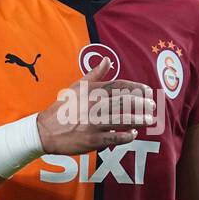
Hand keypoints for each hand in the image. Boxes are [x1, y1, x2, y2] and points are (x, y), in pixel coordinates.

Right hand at [36, 57, 156, 154]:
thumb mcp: (76, 87)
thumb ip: (94, 74)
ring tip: (149, 119)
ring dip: (138, 119)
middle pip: (124, 102)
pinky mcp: (92, 139)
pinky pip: (114, 137)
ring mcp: (93, 123)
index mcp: (91, 91)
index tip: (148, 91)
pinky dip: (126, 136)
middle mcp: (93, 105)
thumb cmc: (63, 108)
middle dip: (141, 104)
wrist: (45, 130)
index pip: (119, 86)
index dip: (136, 88)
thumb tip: (107, 60)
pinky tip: (133, 134)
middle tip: (152, 106)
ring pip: (122, 119)